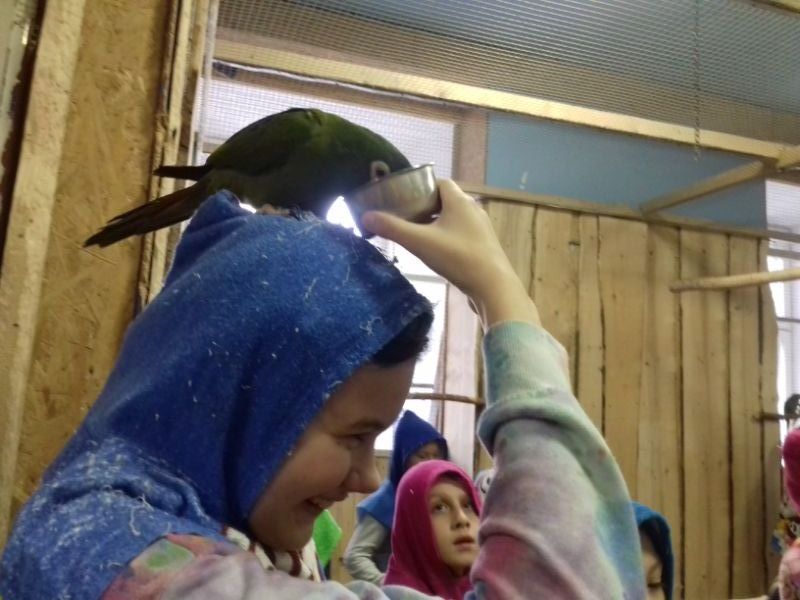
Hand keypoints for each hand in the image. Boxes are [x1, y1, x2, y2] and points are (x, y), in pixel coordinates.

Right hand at [361, 180, 539, 328]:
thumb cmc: (457, 258)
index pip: (439, 183)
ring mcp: (480, 230)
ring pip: (454, 219)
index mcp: (460, 201)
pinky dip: (447, 237)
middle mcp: (473, 210)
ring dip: (436, 224)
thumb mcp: (420, 242)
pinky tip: (436, 252)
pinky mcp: (483, 247)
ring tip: (416, 235)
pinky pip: (461, 235)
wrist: (493, 287)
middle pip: (446, 201)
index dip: (421, 187)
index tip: (403, 198)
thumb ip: (392, 228)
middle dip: (425, 207)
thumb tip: (365, 217)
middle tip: (404, 218)